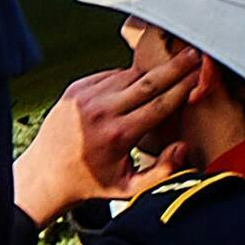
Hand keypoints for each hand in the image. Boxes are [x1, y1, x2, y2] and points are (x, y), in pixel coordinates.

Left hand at [16, 59, 201, 228]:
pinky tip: (135, 84)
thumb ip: (162, 172)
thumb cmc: (90, 182)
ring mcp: (85, 97)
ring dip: (149, 72)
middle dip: (174, 67)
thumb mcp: (129, 189)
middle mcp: (101, 112)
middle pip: (148, 82)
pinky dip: (125, 77)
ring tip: (168, 67)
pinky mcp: (75, 89)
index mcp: (118, 135)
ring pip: (128, 75)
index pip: (160, 105)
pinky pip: (109, 75)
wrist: (46, 174)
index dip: (183, 89)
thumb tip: (183, 147)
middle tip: (191, 55)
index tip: (198, 78)